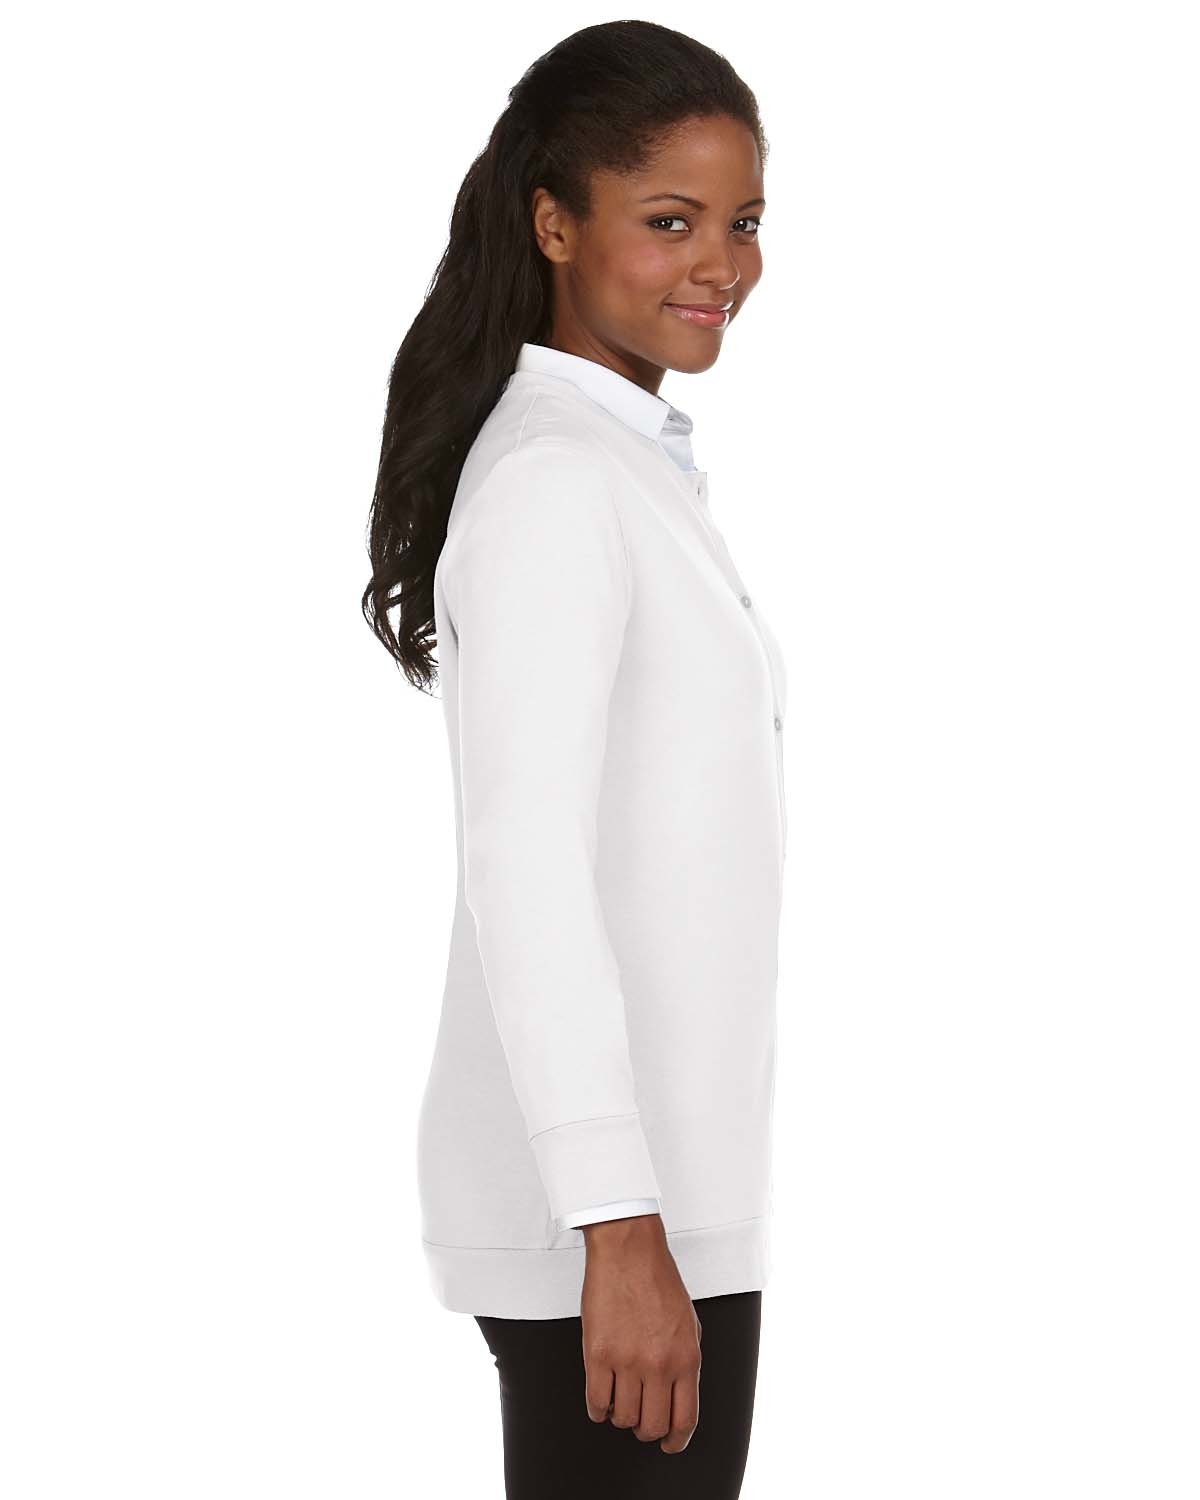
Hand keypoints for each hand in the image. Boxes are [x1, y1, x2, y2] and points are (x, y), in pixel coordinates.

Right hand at [579, 1213, 702, 1453]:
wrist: (628, 1249)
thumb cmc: (658, 1281)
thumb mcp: (689, 1324)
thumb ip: (686, 1362)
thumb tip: (677, 1397)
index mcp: (687, 1358)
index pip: (684, 1419)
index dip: (676, 1441)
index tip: (669, 1444)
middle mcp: (659, 1364)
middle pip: (652, 1426)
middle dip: (647, 1430)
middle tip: (641, 1420)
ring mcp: (627, 1361)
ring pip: (623, 1418)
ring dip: (621, 1415)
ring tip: (620, 1399)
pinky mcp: (597, 1354)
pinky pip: (596, 1402)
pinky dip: (598, 1408)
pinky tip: (602, 1397)